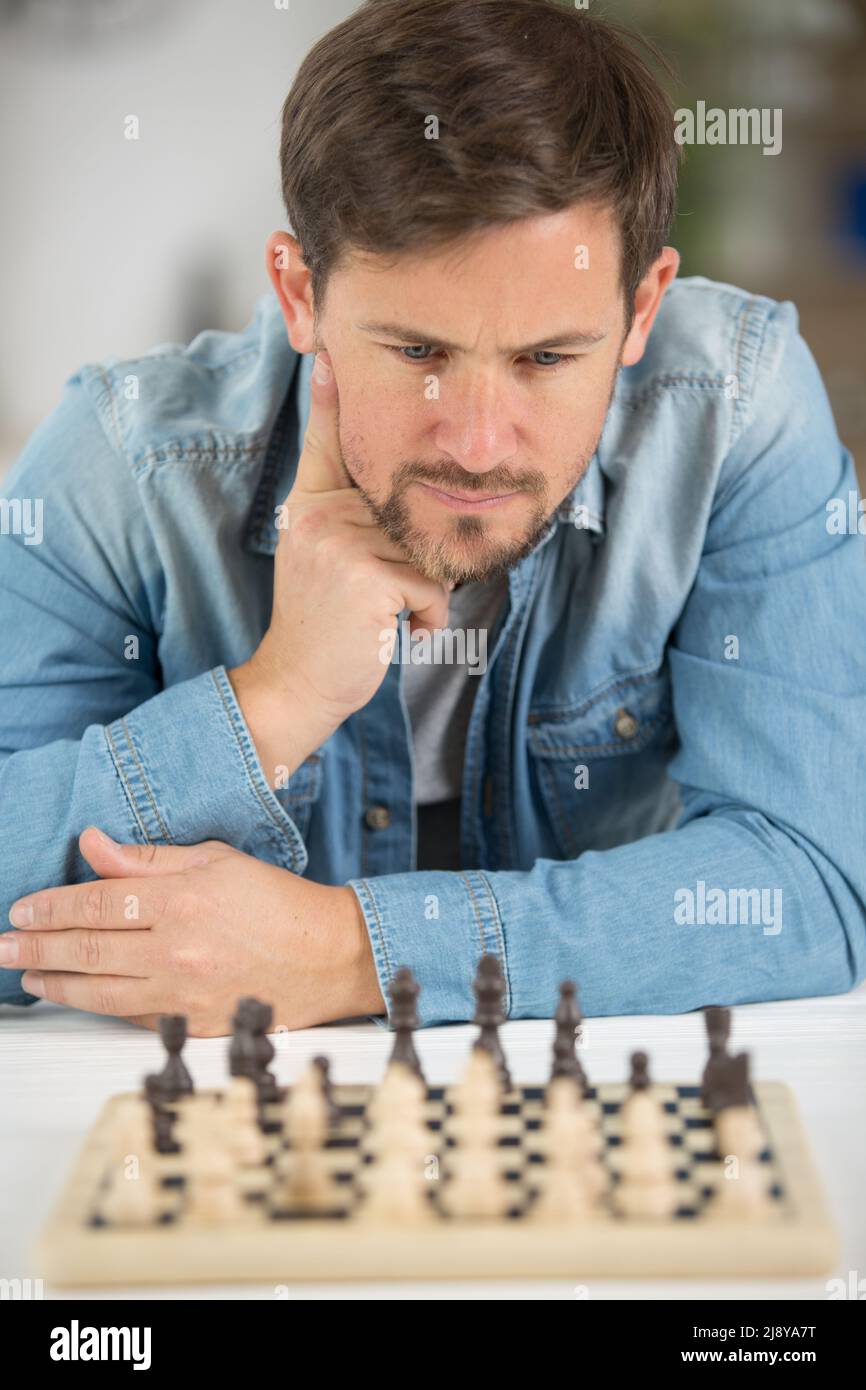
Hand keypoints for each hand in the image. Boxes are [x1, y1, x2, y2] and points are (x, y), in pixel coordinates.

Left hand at [0, 827, 383, 1035]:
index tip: (24, 909)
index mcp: (182, 899)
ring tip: (26, 974)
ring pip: (99, 990)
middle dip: (35, 946)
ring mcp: (184, 991)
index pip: (97, 901)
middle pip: (87, 948)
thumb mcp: (216, 860)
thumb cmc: (280, 904)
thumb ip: (149, 857)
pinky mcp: (193, 1023)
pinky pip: (131, 1016)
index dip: (52, 907)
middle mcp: (178, 947)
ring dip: (55, 982)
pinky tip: (78, 996)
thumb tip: (94, 845)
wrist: (331, 956)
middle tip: (3, 945)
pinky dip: (96, 1006)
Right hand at [228, 352, 449, 783]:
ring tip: (383, 616)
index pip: (328, 439)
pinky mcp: (367, 577)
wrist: (297, 684)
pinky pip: (433, 588)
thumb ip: (347, 518)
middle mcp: (320, 513)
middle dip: (416, 562)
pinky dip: (427, 620)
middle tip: (379, 599)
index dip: (333, 392)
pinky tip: (390, 633)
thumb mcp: (325, 558)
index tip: (332, 345)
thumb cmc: (328, 626)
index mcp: (310, 504)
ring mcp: (342, 543)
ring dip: (423, 597)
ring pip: (428, 552)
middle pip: (410, 507)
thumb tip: (406, 487)